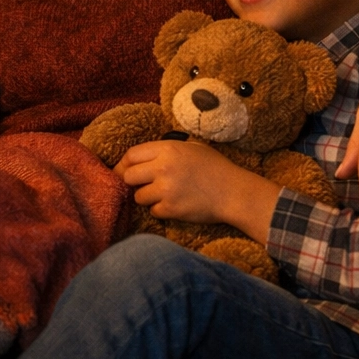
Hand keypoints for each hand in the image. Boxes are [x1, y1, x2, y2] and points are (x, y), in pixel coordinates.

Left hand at [116, 140, 279, 242]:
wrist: (234, 192)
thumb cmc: (215, 168)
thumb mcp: (191, 147)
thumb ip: (166, 150)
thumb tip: (142, 158)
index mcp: (168, 149)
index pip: (131, 155)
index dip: (125, 163)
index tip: (125, 171)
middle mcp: (164, 167)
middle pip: (128, 176)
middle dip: (133, 182)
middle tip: (142, 185)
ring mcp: (167, 189)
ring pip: (138, 196)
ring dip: (146, 198)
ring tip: (162, 196)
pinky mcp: (172, 209)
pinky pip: (153, 211)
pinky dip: (160, 210)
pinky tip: (173, 205)